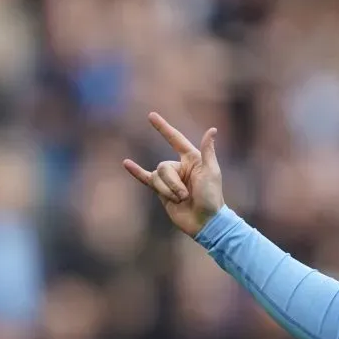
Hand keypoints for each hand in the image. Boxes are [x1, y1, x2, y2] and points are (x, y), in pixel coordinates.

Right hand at [123, 112, 223, 237]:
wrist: (204, 222)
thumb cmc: (212, 197)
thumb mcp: (211, 172)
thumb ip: (207, 151)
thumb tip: (212, 129)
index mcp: (192, 159)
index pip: (175, 139)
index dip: (163, 128)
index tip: (151, 116)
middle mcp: (180, 166)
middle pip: (163, 167)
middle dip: (173, 184)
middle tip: (186, 196)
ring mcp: (170, 179)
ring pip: (156, 178)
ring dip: (168, 192)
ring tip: (181, 201)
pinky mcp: (162, 191)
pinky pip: (145, 179)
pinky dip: (135, 172)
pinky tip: (126, 163)